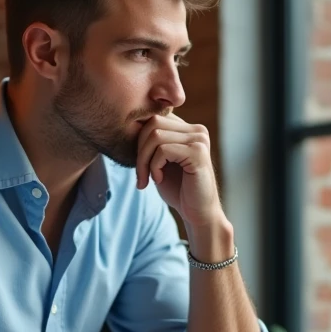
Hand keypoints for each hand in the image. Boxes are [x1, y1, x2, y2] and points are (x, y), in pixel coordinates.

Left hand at [135, 114, 222, 228]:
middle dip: (139, 150)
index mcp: (188, 129)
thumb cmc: (178, 189)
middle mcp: (197, 130)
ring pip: (155, 136)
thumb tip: (130, 125)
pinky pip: (163, 150)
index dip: (140, 140)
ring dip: (144, 160)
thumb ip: (152, 143)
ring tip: (148, 178)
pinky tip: (159, 179)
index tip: (140, 164)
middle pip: (153, 123)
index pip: (155, 118)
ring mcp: (199, 140)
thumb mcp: (160, 162)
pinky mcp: (198, 153)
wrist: (197, 213)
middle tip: (140, 174)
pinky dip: (154, 167)